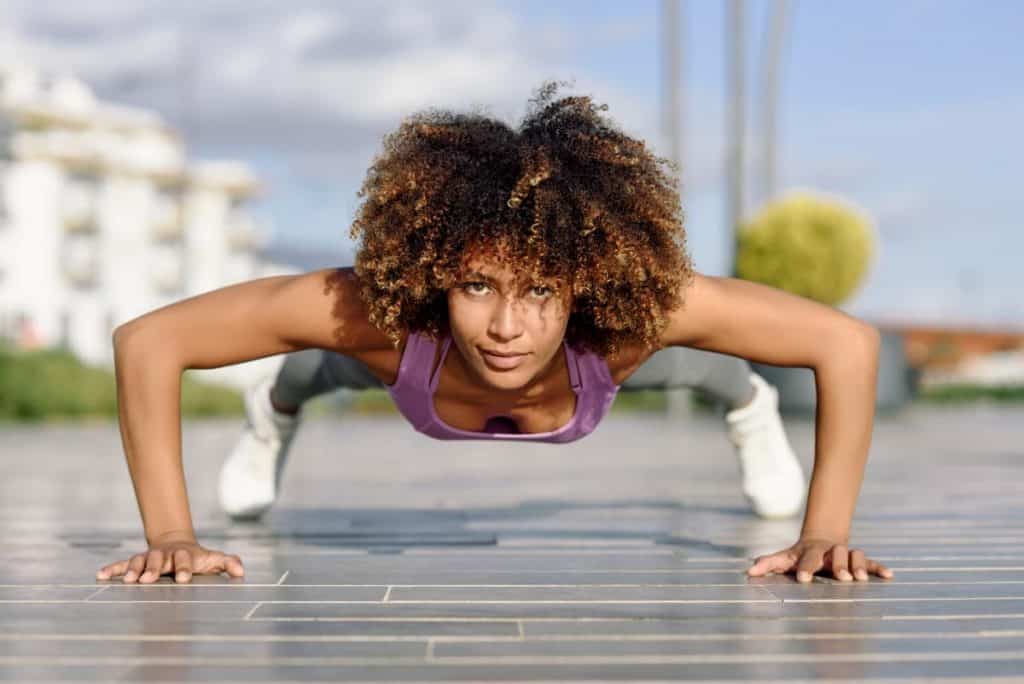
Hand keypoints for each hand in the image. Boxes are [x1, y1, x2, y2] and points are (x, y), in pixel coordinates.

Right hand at [95, 537, 244, 583]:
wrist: (177, 544)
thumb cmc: (198, 557)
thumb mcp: (213, 559)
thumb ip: (227, 563)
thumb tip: (241, 572)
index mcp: (184, 555)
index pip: (185, 560)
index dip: (185, 568)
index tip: (184, 579)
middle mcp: (165, 555)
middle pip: (159, 560)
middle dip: (154, 569)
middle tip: (149, 580)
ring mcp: (149, 557)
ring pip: (139, 561)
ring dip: (133, 570)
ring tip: (127, 581)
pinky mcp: (136, 562)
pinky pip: (122, 564)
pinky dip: (112, 569)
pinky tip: (100, 576)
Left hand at [746, 537, 893, 582]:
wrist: (822, 537)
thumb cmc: (799, 554)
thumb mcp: (783, 558)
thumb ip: (768, 564)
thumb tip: (749, 572)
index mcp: (809, 552)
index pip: (806, 558)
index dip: (805, 568)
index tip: (803, 580)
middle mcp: (829, 551)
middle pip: (835, 553)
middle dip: (838, 565)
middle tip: (842, 578)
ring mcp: (845, 554)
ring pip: (854, 555)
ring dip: (859, 565)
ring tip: (861, 579)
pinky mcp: (859, 560)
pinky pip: (871, 562)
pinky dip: (879, 567)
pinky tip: (889, 576)